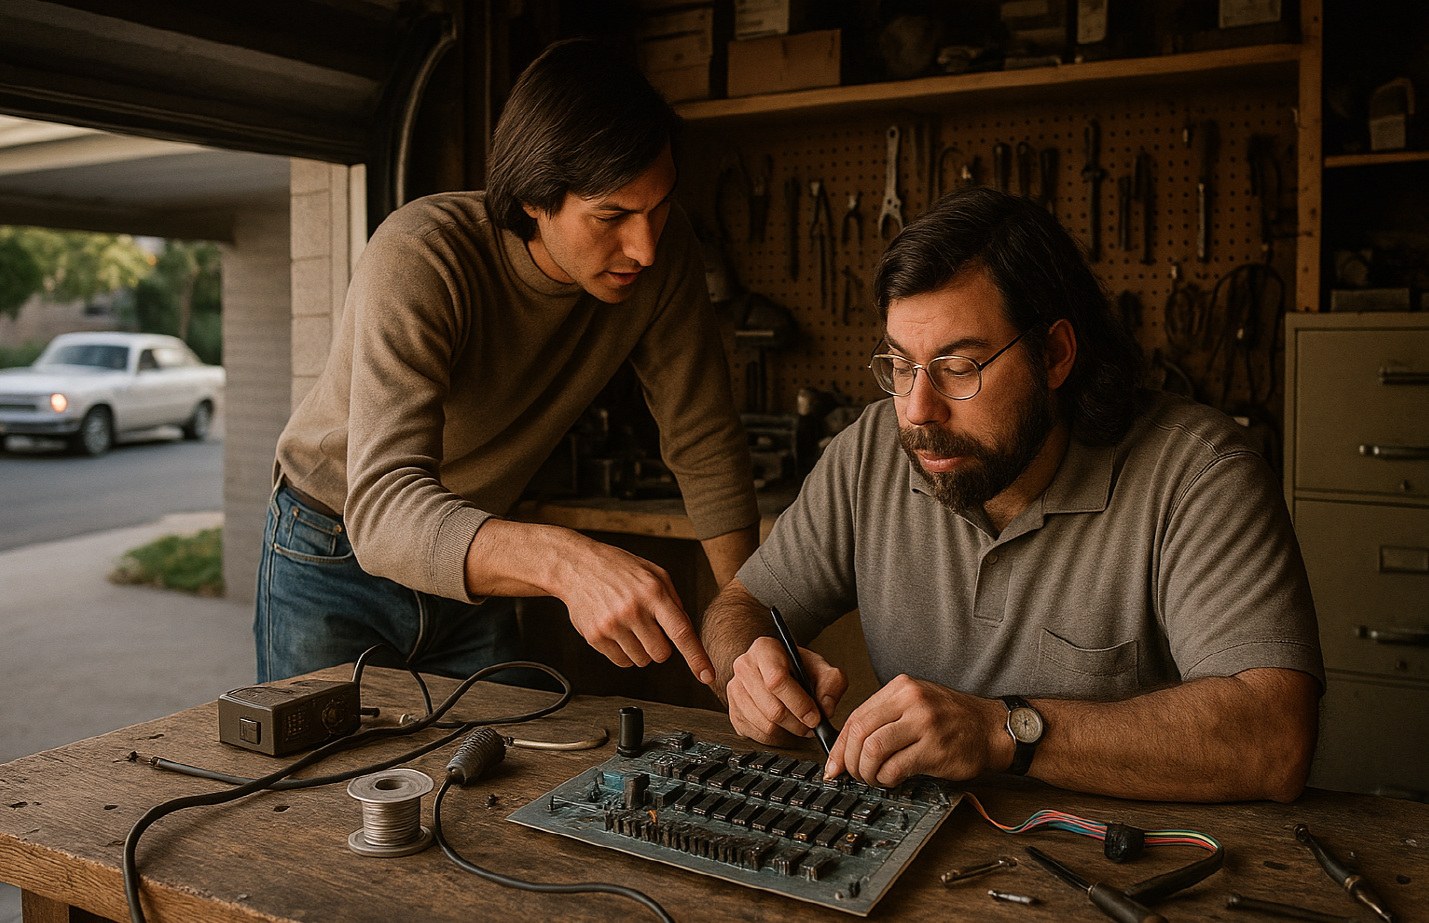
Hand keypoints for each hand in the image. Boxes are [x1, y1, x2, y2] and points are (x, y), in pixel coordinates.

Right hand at [557, 538, 715, 684]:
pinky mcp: (596, 636)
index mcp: (654, 592)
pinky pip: (621, 662)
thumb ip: (674, 601)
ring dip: (641, 650)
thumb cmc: (619, 568)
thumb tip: (686, 633)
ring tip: (630, 626)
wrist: (577, 566)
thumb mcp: (654, 573)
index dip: (696, 657)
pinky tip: (617, 631)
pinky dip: (624, 652)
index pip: (681, 632)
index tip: (707, 676)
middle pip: (662, 654)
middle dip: (661, 646)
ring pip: (642, 661)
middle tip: (649, 628)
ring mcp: (613, 625)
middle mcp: (633, 609)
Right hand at [726, 635, 847, 744]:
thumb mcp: (820, 667)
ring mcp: (735, 691)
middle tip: (812, 725)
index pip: (777, 680)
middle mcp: (744, 667)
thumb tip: (826, 708)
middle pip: (772, 708)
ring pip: (766, 725)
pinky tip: (785, 726)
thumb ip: (832, 683)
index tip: (815, 717)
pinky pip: (758, 736)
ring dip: (789, 732)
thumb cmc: (795, 667)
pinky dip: (777, 738)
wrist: (772, 669)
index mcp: (764, 649)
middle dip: (798, 723)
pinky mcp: (733, 712)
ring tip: (801, 725)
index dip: (799, 703)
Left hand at [824, 675, 1003, 785]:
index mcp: (901, 688)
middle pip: (861, 733)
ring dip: (867, 772)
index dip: (840, 746)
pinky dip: (887, 779)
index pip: (856, 716)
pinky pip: (895, 768)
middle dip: (851, 761)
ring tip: (874, 778)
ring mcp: (924, 724)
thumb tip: (846, 748)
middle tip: (855, 775)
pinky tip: (892, 779)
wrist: (990, 728)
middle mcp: (911, 701)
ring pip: (873, 750)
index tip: (834, 764)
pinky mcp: (935, 749)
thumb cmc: (951, 719)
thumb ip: (883, 718)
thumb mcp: (914, 704)